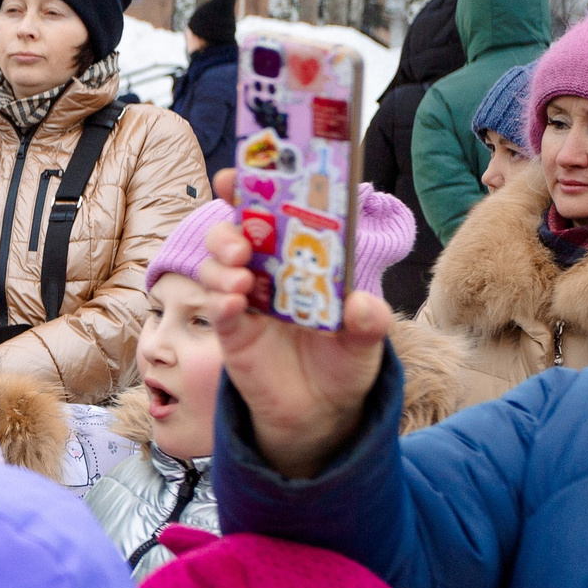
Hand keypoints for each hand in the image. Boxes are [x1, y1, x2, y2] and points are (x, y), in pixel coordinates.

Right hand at [195, 167, 389, 479]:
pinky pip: (220, 308)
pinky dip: (222, 301)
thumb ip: (369, 323)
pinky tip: (235, 304)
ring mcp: (247, 301)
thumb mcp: (367, 343)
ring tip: (242, 280)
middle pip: (236, 234)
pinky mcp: (234, 333)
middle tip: (243, 242)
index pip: (276, 216)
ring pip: (218, 267)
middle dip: (231, 228)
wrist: (322, 413)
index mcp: (302, 261)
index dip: (256, 191)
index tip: (240, 174)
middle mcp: (269, 274)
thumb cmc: (344, 364)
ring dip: (222, 264)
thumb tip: (362, 306)